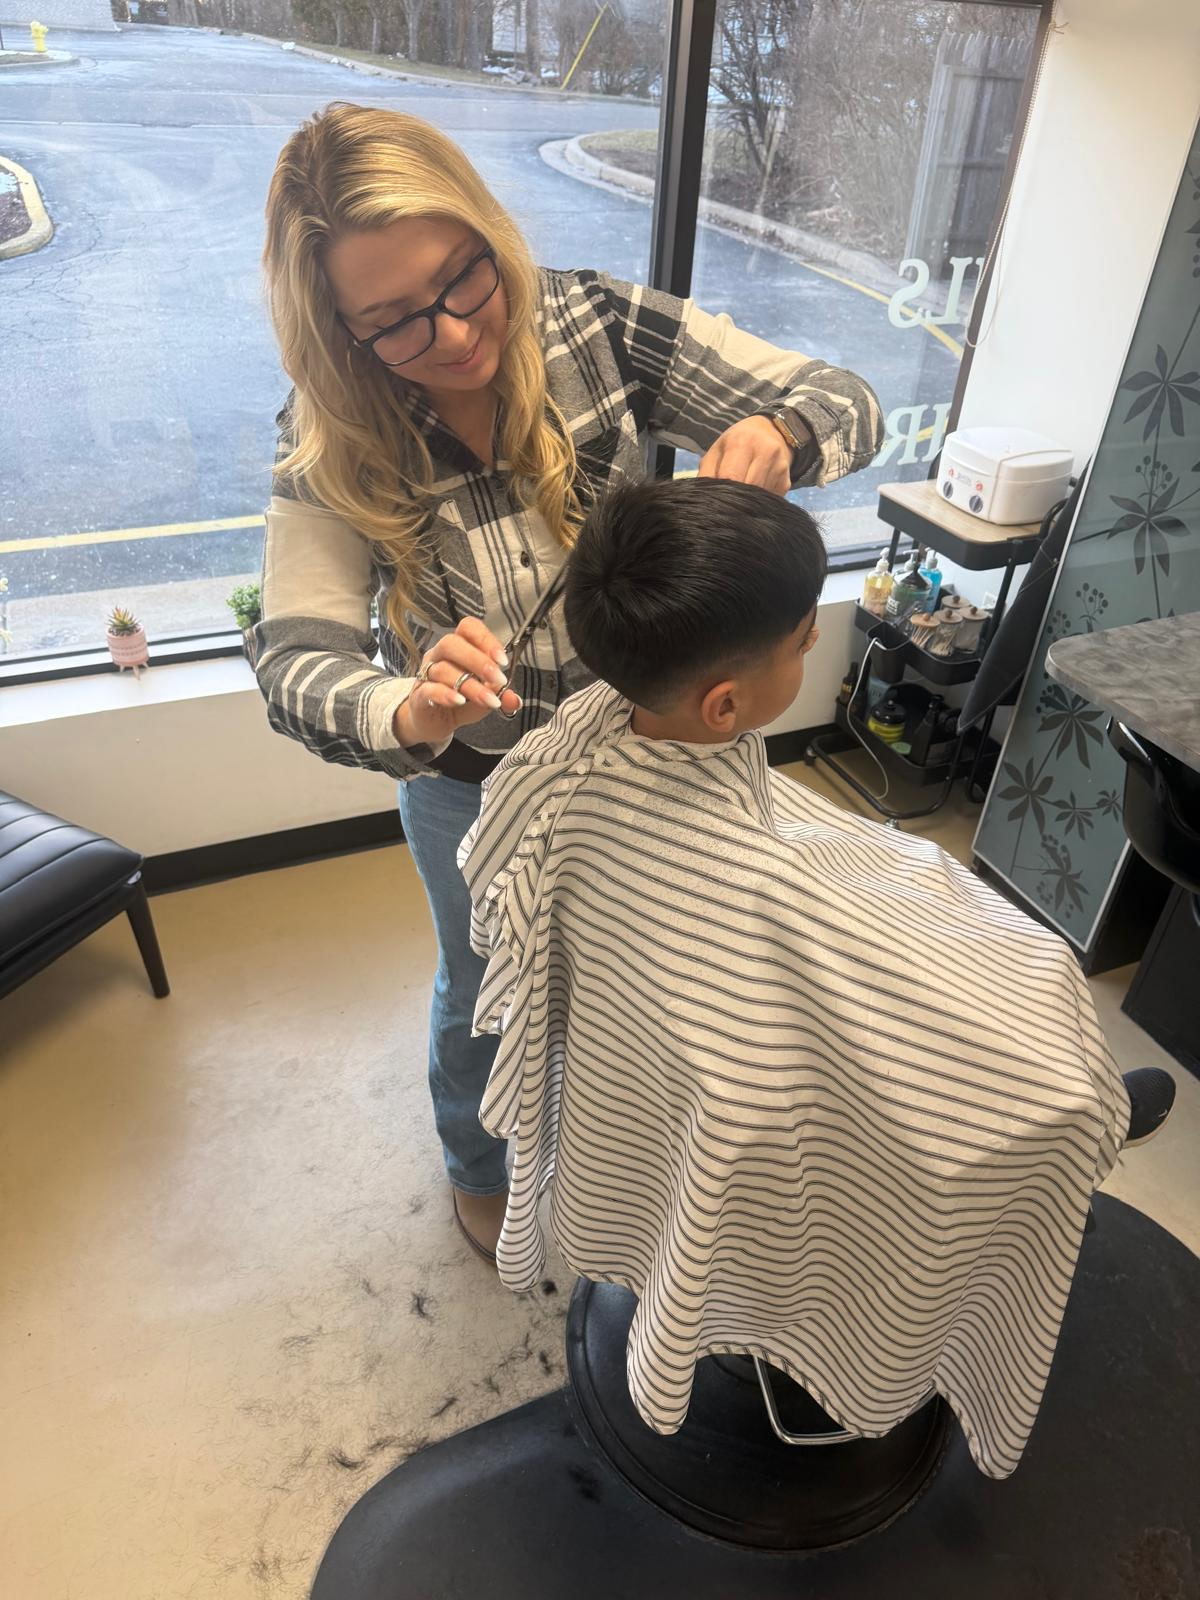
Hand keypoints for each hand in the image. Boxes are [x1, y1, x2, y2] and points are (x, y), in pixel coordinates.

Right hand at [394, 617, 522, 747]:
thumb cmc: (461, 701)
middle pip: (452, 643)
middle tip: (498, 679)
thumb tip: (514, 700)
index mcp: (459, 647)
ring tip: (490, 700)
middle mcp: (439, 655)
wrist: (435, 722)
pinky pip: (429, 689)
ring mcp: (426, 674)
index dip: (485, 639)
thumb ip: (501, 694)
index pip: (468, 628)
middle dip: (478, 660)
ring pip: (444, 670)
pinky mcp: (418, 695)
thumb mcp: (486, 696)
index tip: (503, 659)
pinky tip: (460, 701)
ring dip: (471, 685)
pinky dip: (446, 694)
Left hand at [697, 414, 803, 494]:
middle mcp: (766, 453)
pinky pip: (769, 500)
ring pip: (759, 498)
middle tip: (725, 504)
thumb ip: (706, 473)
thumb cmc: (737, 443)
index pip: (730, 477)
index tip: (715, 502)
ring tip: (739, 496)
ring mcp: (779, 468)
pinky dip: (758, 502)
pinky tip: (754, 494)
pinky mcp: (786, 482)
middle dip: (735, 500)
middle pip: (748, 490)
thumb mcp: (717, 451)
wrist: (771, 431)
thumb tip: (703, 500)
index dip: (721, 493)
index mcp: (742, 443)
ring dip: (747, 503)